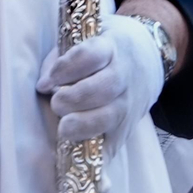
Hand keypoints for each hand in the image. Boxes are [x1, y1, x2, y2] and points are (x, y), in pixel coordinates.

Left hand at [36, 14, 163, 152]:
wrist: (149, 57)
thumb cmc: (107, 48)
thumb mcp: (87, 37)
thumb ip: (62, 58)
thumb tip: (43, 85)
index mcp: (111, 47)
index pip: (90, 56)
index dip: (66, 68)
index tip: (48, 80)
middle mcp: (124, 75)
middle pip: (102, 89)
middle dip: (74, 99)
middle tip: (56, 102)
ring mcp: (129, 102)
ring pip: (109, 117)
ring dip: (83, 125)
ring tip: (64, 128)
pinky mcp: (129, 125)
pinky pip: (114, 144)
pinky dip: (98, 153)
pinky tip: (81, 155)